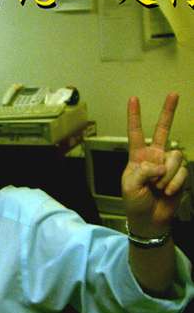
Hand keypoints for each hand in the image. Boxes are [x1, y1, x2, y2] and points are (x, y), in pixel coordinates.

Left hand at [122, 92, 186, 236]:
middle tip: (173, 93)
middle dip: (168, 112)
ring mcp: (168, 165)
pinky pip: (182, 171)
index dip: (135, 116)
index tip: (134, 99)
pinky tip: (167, 191)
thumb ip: (142, 171)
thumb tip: (160, 165)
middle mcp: (154, 156)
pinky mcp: (181, 175)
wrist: (150, 220)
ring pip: (175, 157)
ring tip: (158, 188)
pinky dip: (175, 182)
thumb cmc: (135, 202)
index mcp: (137, 157)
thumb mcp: (130, 186)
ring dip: (167, 175)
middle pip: (163, 130)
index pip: (135, 133)